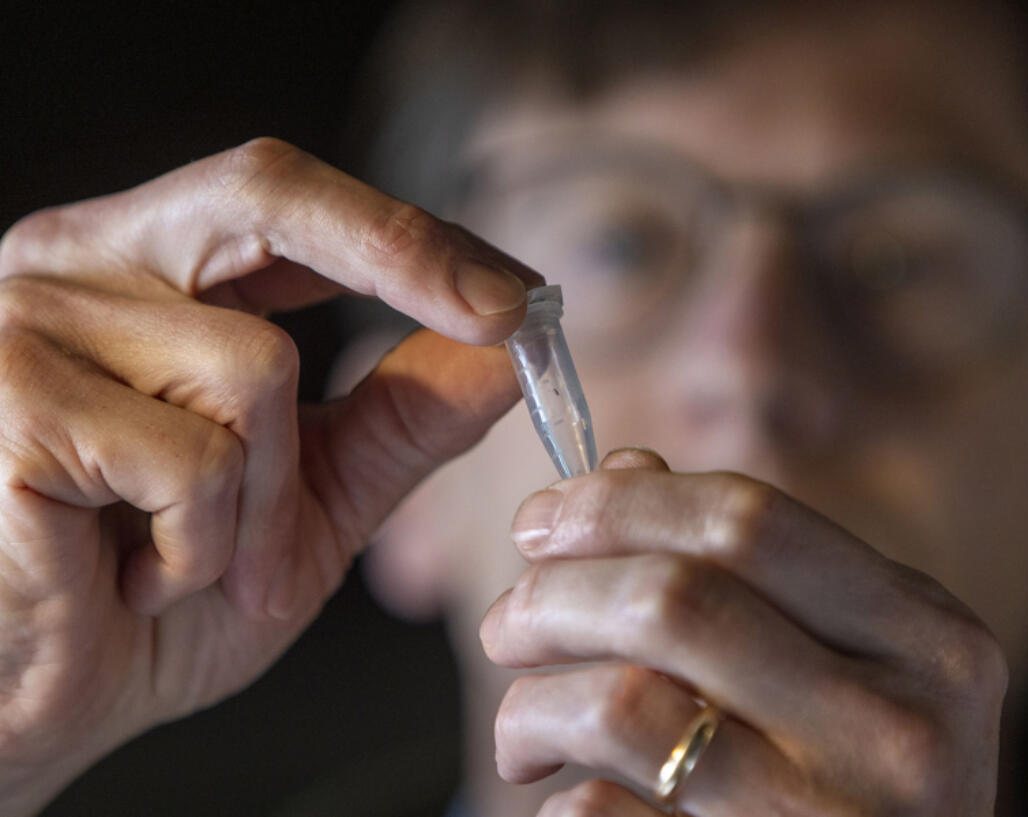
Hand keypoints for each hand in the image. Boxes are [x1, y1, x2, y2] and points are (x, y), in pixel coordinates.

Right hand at [0, 138, 540, 813]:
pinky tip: (133, 579)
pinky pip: (193, 460)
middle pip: (265, 193)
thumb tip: (505, 347)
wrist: (27, 709)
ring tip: (201, 564)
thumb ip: (401, 414)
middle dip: (402, 252)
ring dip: (268, 502)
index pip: (286, 200)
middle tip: (507, 316)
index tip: (520, 295)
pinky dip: (203, 548)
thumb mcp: (308, 495)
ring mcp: (27, 322)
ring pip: (254, 367)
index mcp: (143, 271)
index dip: (412, 237)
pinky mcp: (7, 402)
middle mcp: (76, 264)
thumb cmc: (155, 600)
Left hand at [481, 450, 1007, 814]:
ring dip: (532, 706)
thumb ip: (749, 567)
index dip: (617, 505)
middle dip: (551, 597)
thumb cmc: (861, 780)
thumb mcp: (851, 666)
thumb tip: (624, 469)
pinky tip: (574, 805)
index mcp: (927, 638)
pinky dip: (562, 804)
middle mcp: (900, 728)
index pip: (746, 519)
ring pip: (621, 706)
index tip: (539, 522)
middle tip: (508, 626)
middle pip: (671, 599)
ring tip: (523, 731)